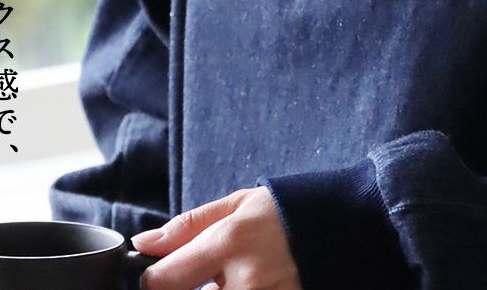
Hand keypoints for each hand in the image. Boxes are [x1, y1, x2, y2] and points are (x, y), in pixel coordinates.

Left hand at [130, 185, 301, 289]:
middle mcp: (248, 280)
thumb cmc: (285, 213)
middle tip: (210, 275)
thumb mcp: (237, 205)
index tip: (160, 275)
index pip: (164, 280)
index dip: (153, 279)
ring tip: (237, 278)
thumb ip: (188, 226)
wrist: (344, 228)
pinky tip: (252, 288)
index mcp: (230, 241)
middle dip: (193, 288)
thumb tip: (142, 243)